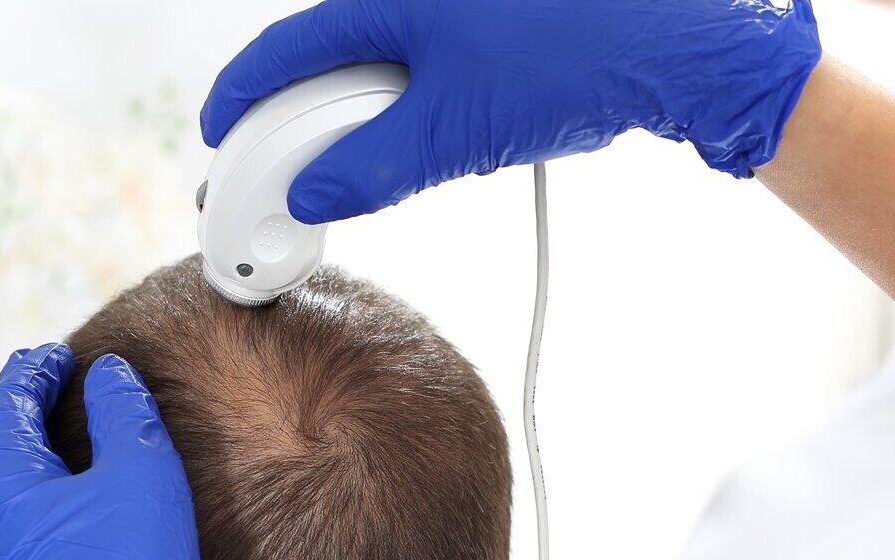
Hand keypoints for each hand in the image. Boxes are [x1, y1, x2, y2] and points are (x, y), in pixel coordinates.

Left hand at [0, 344, 251, 559]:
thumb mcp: (142, 478)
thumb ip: (124, 413)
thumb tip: (109, 375)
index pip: (4, 406)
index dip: (34, 372)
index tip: (56, 355)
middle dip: (18, 414)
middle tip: (49, 388)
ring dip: (23, 464)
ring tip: (58, 445)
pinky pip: (10, 541)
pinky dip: (31, 509)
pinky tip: (65, 516)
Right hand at [200, 0, 821, 223]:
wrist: (686, 41)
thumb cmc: (574, 60)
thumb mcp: (457, 128)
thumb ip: (372, 166)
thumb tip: (311, 196)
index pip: (287, 50)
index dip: (243, 98)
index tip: (218, 135)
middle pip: (329, 63)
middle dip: (302, 126)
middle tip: (287, 181)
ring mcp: (457, 13)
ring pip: (381, 75)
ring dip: (366, 128)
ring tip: (379, 171)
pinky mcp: (493, 31)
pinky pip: (428, 74)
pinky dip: (413, 116)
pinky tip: (440, 143)